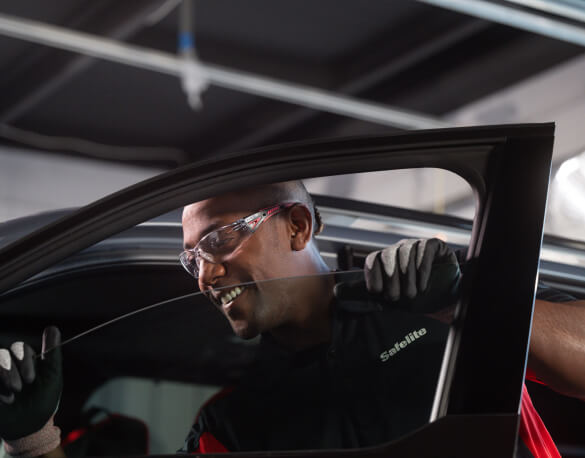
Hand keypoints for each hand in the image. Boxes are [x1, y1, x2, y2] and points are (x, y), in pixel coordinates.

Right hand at [0, 326, 61, 446]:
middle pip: (3, 354)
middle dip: (11, 371)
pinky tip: (5, 400)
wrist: (29, 427)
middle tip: (21, 387)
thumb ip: (52, 353)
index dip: (24, 360)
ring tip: (13, 396)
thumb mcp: (52, 377)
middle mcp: (10, 366)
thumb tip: (53, 328)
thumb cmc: (44, 400)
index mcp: (26, 361)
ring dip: (3, 377)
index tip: (31, 379)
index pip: (20, 348)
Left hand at [364, 238, 460, 312]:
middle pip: (387, 255)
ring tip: (411, 295)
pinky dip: (422, 270)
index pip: (372, 259)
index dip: (372, 274)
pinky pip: (424, 251)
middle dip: (390, 279)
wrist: (445, 293)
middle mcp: (398, 248)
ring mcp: (414, 244)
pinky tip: (423, 286)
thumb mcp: (396, 295)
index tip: (377, 291)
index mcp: (385, 259)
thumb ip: (376, 293)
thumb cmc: (417, 294)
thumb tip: (348, 293)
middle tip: (395, 297)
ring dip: (407, 277)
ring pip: (405, 253)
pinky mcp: (432, 244)